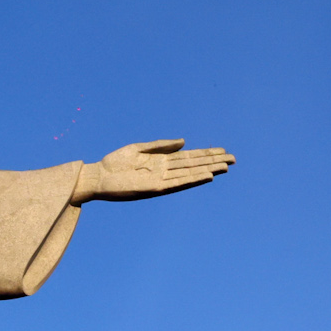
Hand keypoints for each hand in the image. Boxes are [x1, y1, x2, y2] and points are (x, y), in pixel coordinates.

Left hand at [73, 139, 233, 202]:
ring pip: (189, 175)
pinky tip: (206, 176)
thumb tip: (184, 141)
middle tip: (233, 159)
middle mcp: (163, 172)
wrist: (97, 176)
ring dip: (207, 171)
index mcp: (160, 161)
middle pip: (193, 165)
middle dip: (212, 162)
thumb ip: (161, 145)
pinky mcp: (153, 188)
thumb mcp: (139, 148)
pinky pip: (177, 184)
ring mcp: (160, 180)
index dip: (205, 154)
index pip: (188, 157)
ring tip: (225, 167)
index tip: (222, 151)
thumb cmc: (114, 163)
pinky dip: (192, 180)